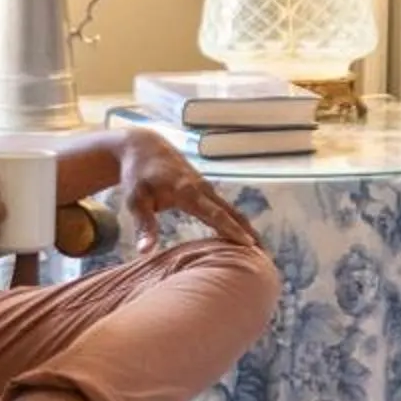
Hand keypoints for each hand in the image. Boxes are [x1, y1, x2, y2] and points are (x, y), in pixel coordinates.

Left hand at [120, 132, 261, 250]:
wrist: (144, 146)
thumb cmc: (137, 175)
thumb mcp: (135, 200)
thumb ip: (144, 225)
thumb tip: (145, 251)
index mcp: (188, 192)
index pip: (215, 214)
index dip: (232, 230)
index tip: (249, 245)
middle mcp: (202, 189)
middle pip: (232, 213)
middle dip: (249, 232)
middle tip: (265, 254)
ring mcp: (206, 188)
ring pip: (231, 210)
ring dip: (246, 228)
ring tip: (261, 250)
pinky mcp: (205, 189)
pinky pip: (225, 208)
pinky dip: (237, 222)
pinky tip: (243, 236)